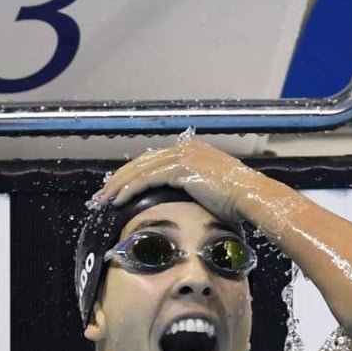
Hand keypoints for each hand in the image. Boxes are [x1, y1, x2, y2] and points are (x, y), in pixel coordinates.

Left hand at [92, 136, 266, 222]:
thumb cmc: (236, 200)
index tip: (115, 190)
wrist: (251, 197)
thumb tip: (175, 202)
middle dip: (117, 180)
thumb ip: (190, 188)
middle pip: (140, 162)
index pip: (150, 161)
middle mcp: (184, 148)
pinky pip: (147, 179)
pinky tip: (118, 200)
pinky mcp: (181, 168)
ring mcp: (182, 156)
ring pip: (139, 170)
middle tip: (100, 195)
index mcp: (190, 151)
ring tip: (103, 200)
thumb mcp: (209, 190)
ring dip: (118, 186)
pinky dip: (130, 190)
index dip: (130, 175)